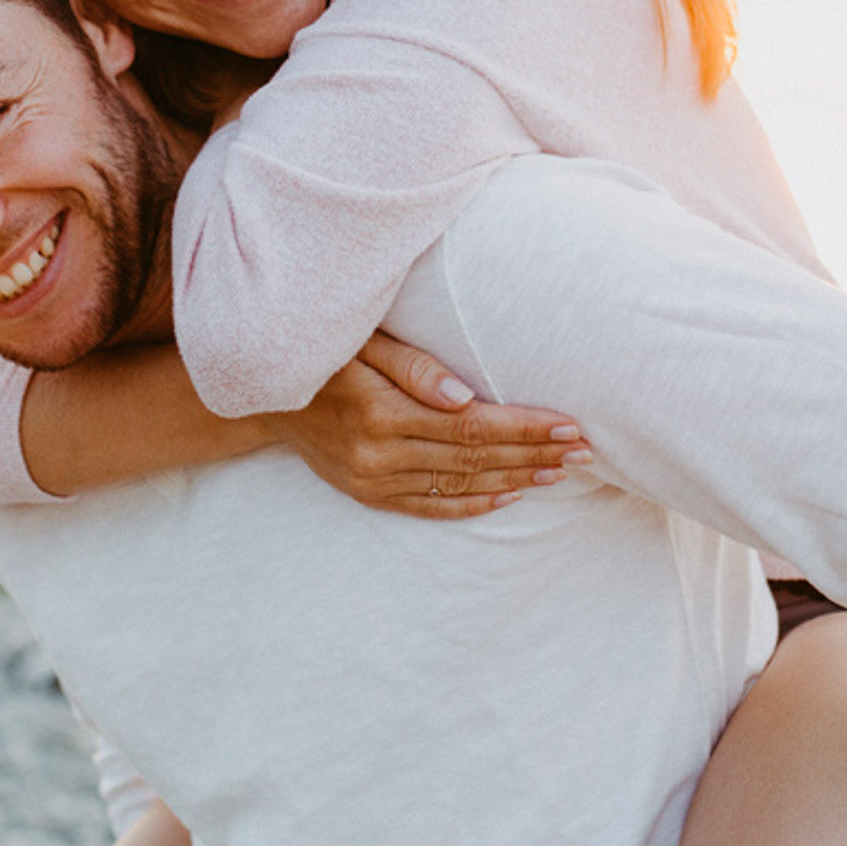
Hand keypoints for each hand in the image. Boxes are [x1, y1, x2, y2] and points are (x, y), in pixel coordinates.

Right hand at [262, 332, 592, 518]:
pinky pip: (430, 504)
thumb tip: (466, 396)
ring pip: (459, 483)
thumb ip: (412, 365)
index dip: (525, 427)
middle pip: (474, 457)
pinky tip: (510, 495)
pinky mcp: (368, 492)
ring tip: (561, 471)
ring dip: (515, 478)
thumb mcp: (360, 341)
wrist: (261, 394)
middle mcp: (378, 454)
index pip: (472, 425)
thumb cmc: (321, 351)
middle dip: (534, 453)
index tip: (569, 424)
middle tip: (585, 451)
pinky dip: (472, 502)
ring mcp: (372, 479)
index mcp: (381, 412)